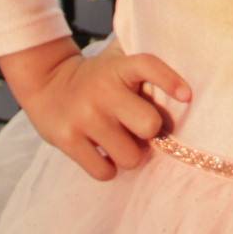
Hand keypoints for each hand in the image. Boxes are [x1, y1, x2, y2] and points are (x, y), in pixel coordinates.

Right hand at [21, 46, 193, 182]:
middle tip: (138, 129)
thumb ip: (145, 66)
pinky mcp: (67, 139)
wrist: (45, 83)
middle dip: (149, 132)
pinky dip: (109, 168)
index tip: (186, 96)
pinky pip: (105, 172)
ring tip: (120, 142)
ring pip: (130, 156)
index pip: (148, 66)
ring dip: (130, 154)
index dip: (169, 80)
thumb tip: (185, 83)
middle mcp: (102, 91)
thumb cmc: (97, 78)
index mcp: (118, 68)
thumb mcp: (117, 61)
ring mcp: (84, 116)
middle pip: (149, 125)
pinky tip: (103, 153)